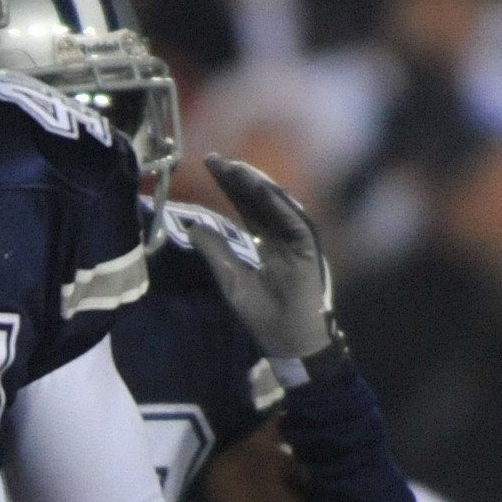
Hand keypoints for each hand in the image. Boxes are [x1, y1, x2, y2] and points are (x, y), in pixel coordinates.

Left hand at [199, 157, 336, 361]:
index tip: (208, 166)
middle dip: (238, 178)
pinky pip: (294, 219)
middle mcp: (282, 236)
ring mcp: (297, 240)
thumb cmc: (263, 316)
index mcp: (266, 241)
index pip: (246, 206)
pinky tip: (259, 187)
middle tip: (214, 159)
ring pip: (276, 203)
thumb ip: (214, 251)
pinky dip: (278, 203)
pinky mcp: (309, 248)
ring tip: (234, 167)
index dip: (229, 186)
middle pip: (259, 199)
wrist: (289, 342)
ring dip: (257, 184)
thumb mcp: (230, 279)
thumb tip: (191, 227)